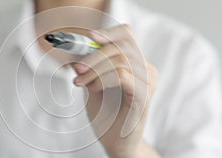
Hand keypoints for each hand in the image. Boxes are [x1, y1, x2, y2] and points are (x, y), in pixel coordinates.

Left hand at [72, 25, 158, 157]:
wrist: (116, 143)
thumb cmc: (106, 114)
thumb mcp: (93, 85)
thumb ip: (89, 69)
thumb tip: (76, 52)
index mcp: (136, 64)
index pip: (127, 36)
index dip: (109, 33)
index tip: (90, 37)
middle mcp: (146, 70)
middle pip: (121, 47)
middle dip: (93, 56)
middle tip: (77, 69)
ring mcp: (147, 83)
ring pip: (119, 61)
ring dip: (95, 70)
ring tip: (81, 83)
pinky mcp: (144, 97)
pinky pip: (122, 76)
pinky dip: (102, 79)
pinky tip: (93, 89)